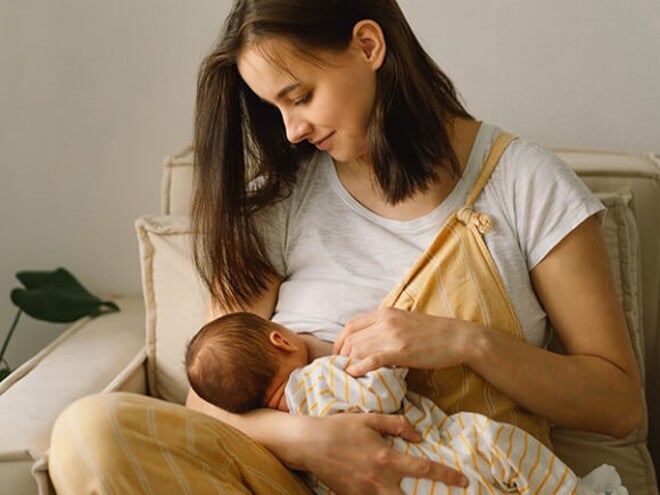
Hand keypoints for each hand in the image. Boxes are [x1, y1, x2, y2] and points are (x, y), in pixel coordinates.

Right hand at [297, 413, 467, 493]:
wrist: (309, 443)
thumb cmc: (340, 427)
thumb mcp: (369, 419)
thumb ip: (396, 425)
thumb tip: (419, 435)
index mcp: (386, 458)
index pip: (424, 469)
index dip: (447, 476)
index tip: (463, 481)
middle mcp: (379, 481)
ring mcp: (365, 493)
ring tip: (412, 493)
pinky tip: (386, 491)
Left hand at [333, 307, 475, 375]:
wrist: (459, 337)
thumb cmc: (433, 333)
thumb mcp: (404, 321)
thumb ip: (385, 327)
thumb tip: (368, 341)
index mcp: (385, 313)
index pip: (350, 325)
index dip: (339, 342)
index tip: (338, 356)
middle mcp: (385, 321)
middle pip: (350, 339)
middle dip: (341, 356)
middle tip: (340, 370)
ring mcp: (393, 335)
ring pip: (358, 349)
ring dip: (348, 363)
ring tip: (346, 376)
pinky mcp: (401, 351)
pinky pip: (373, 359)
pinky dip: (360, 367)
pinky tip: (355, 374)